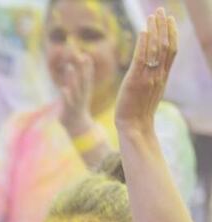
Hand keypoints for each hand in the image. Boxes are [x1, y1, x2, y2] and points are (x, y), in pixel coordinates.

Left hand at [56, 52, 94, 134]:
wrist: (77, 127)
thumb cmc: (76, 108)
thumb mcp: (76, 94)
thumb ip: (73, 81)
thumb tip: (70, 68)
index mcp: (84, 91)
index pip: (87, 77)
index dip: (87, 67)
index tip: (86, 55)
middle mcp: (82, 95)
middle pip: (83, 80)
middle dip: (83, 69)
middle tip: (83, 57)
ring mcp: (76, 102)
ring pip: (75, 89)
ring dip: (72, 78)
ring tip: (70, 68)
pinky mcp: (69, 110)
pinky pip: (67, 102)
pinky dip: (66, 96)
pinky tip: (63, 89)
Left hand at [115, 8, 177, 131]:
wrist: (134, 126)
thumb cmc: (138, 111)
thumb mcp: (150, 92)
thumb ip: (153, 78)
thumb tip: (152, 68)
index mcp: (163, 77)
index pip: (172, 51)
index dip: (172, 33)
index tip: (170, 19)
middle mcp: (159, 75)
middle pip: (166, 45)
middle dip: (164, 26)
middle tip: (161, 10)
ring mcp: (148, 77)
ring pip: (156, 49)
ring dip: (155, 30)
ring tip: (153, 15)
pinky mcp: (135, 80)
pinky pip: (142, 58)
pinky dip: (144, 43)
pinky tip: (143, 31)